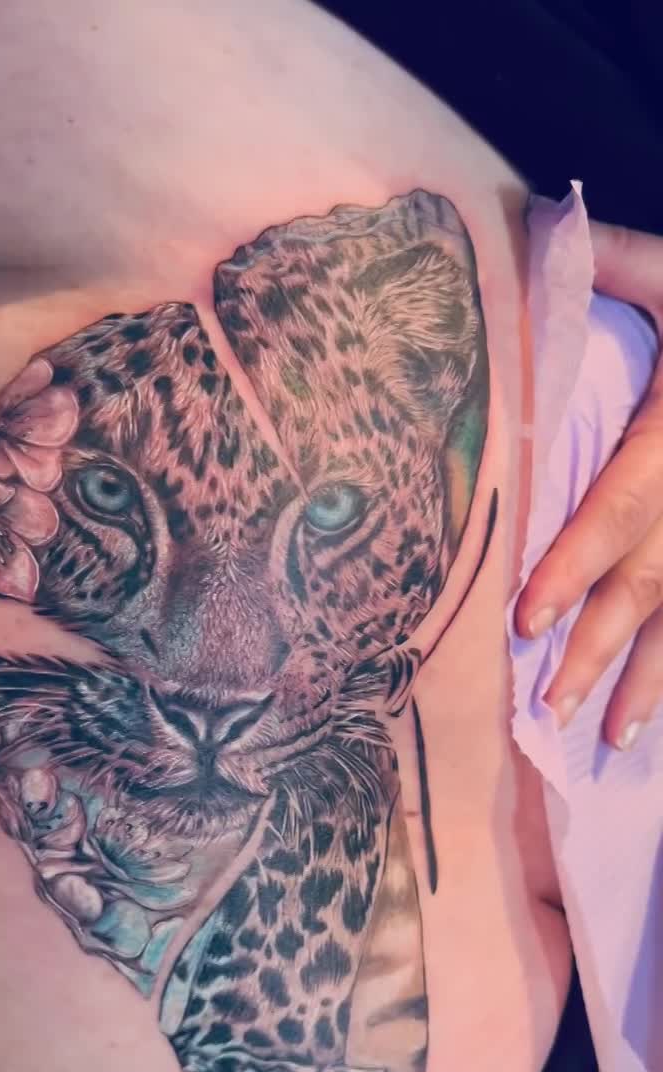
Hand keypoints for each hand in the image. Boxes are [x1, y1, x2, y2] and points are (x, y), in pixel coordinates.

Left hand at [515, 219, 662, 749]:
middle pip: (649, 584)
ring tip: (611, 740)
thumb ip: (619, 260)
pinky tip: (662, 720)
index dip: (577, 564)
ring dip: (651, 683)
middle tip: (547, 707)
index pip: (622, 509)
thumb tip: (536, 226)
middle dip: (601, 648)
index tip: (528, 619)